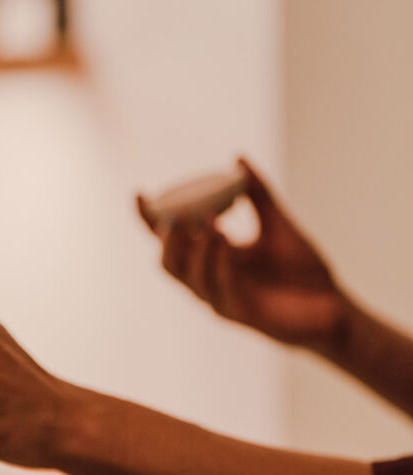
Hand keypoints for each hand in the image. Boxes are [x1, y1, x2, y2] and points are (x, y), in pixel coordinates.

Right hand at [139, 158, 348, 349]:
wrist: (334, 307)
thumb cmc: (302, 271)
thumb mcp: (277, 224)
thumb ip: (258, 195)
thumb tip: (238, 159)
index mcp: (209, 258)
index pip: (169, 240)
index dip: (149, 219)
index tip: (139, 193)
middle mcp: (208, 279)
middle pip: (168, 262)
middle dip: (165, 239)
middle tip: (174, 214)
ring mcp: (221, 299)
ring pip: (189, 277)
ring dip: (194, 249)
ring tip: (206, 222)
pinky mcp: (241, 314)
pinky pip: (221, 288)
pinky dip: (218, 263)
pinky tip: (225, 242)